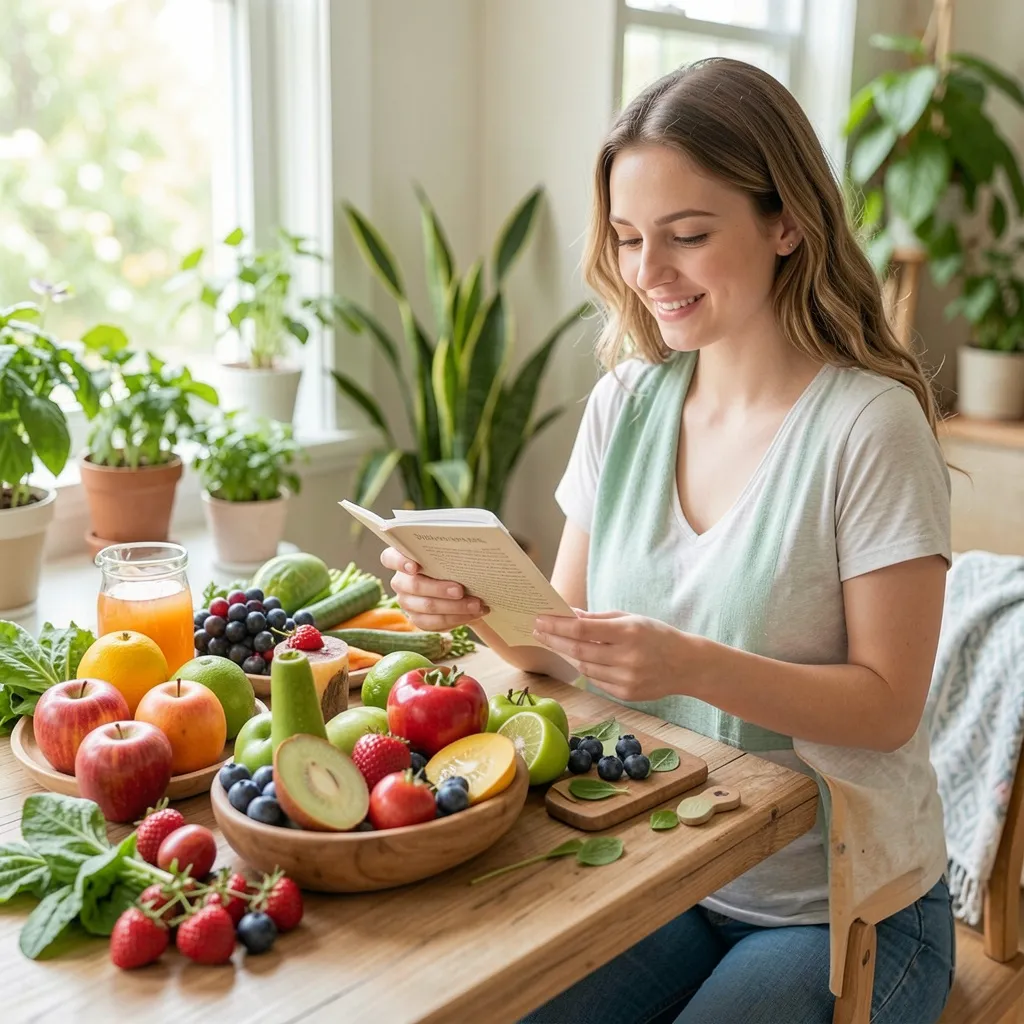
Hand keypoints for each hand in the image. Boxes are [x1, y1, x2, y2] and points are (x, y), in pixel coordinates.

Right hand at [380, 547, 489, 632]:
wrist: (461, 586)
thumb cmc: (453, 563)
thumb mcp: (450, 554)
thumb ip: (449, 551)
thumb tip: (467, 552)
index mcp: (403, 559)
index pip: (390, 558)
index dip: (400, 562)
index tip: (415, 566)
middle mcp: (401, 581)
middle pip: (414, 586)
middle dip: (440, 589)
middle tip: (460, 590)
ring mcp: (408, 602)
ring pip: (427, 607)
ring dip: (455, 607)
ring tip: (476, 604)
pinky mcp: (418, 619)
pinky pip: (434, 623)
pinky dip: (457, 618)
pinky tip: (473, 614)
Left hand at [532, 609, 704, 702]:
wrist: (687, 665)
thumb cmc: (656, 636)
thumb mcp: (631, 619)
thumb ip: (598, 619)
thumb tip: (567, 614)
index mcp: (629, 633)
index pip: (582, 630)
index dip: (557, 625)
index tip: (540, 619)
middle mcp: (627, 658)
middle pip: (578, 650)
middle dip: (553, 639)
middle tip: (537, 630)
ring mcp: (626, 679)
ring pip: (584, 667)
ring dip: (567, 653)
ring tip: (555, 641)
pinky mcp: (625, 694)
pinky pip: (595, 680)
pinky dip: (585, 667)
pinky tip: (580, 657)